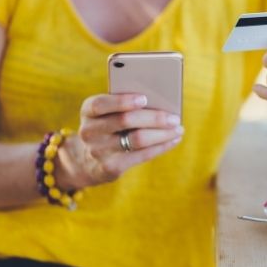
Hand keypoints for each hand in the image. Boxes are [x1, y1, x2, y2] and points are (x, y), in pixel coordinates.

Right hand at [56, 94, 182, 188]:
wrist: (87, 159)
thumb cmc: (108, 126)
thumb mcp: (107, 113)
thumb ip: (126, 105)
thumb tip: (161, 101)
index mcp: (88, 111)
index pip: (101, 104)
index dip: (122, 101)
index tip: (144, 98)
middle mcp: (89, 131)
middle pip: (125, 121)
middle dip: (154, 118)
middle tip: (174, 117)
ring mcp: (98, 151)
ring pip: (137, 139)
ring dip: (162, 133)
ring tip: (178, 129)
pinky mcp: (110, 168)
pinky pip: (141, 155)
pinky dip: (161, 146)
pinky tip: (173, 139)